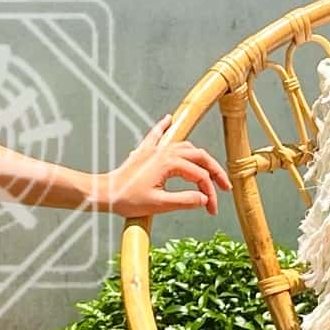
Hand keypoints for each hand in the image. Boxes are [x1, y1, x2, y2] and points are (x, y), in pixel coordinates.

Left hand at [92, 116, 227, 220]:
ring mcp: (154, 149)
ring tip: (210, 170)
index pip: (200, 177)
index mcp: (169, 163)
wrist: (104, 193)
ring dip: (200, 157)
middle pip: (200, 157)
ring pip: (185, 147)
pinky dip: (164, 126)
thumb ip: (185, 200)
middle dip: (215, 172)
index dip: (210, 194)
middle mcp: (164, 152)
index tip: (211, 210)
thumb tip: (204, 199)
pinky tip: (169, 119)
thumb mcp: (160, 204)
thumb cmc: (127, 200)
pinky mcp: (144, 152)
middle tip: (225, 187)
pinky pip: (157, 134)